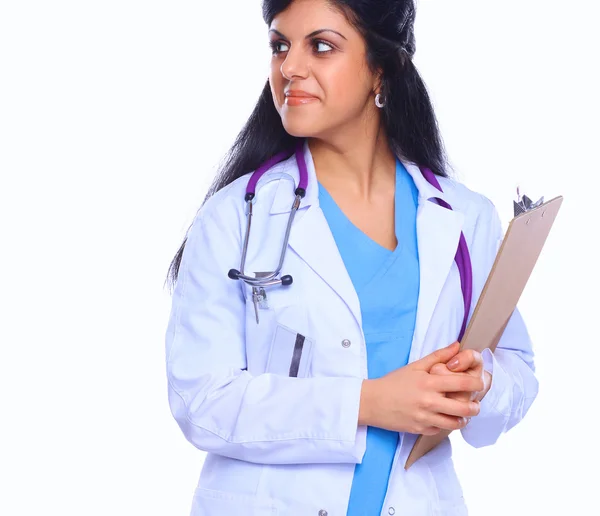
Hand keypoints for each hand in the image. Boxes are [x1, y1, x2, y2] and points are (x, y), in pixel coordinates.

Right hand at [359, 342, 481, 434]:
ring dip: (463, 419)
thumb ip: (438, 356)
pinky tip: (442, 418)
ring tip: (462, 414)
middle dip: (475, 406)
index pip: (463, 383)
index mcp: (429, 382)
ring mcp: (425, 418)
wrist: (372, 402)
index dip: (477, 383)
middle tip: (475, 404)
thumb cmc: (393, 382)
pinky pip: (440, 430)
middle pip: (464, 408)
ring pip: (455, 423)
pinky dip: (444, 424)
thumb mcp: (415, 366)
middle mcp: (429, 401)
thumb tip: (458, 345)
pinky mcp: (420, 429)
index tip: (479, 383)